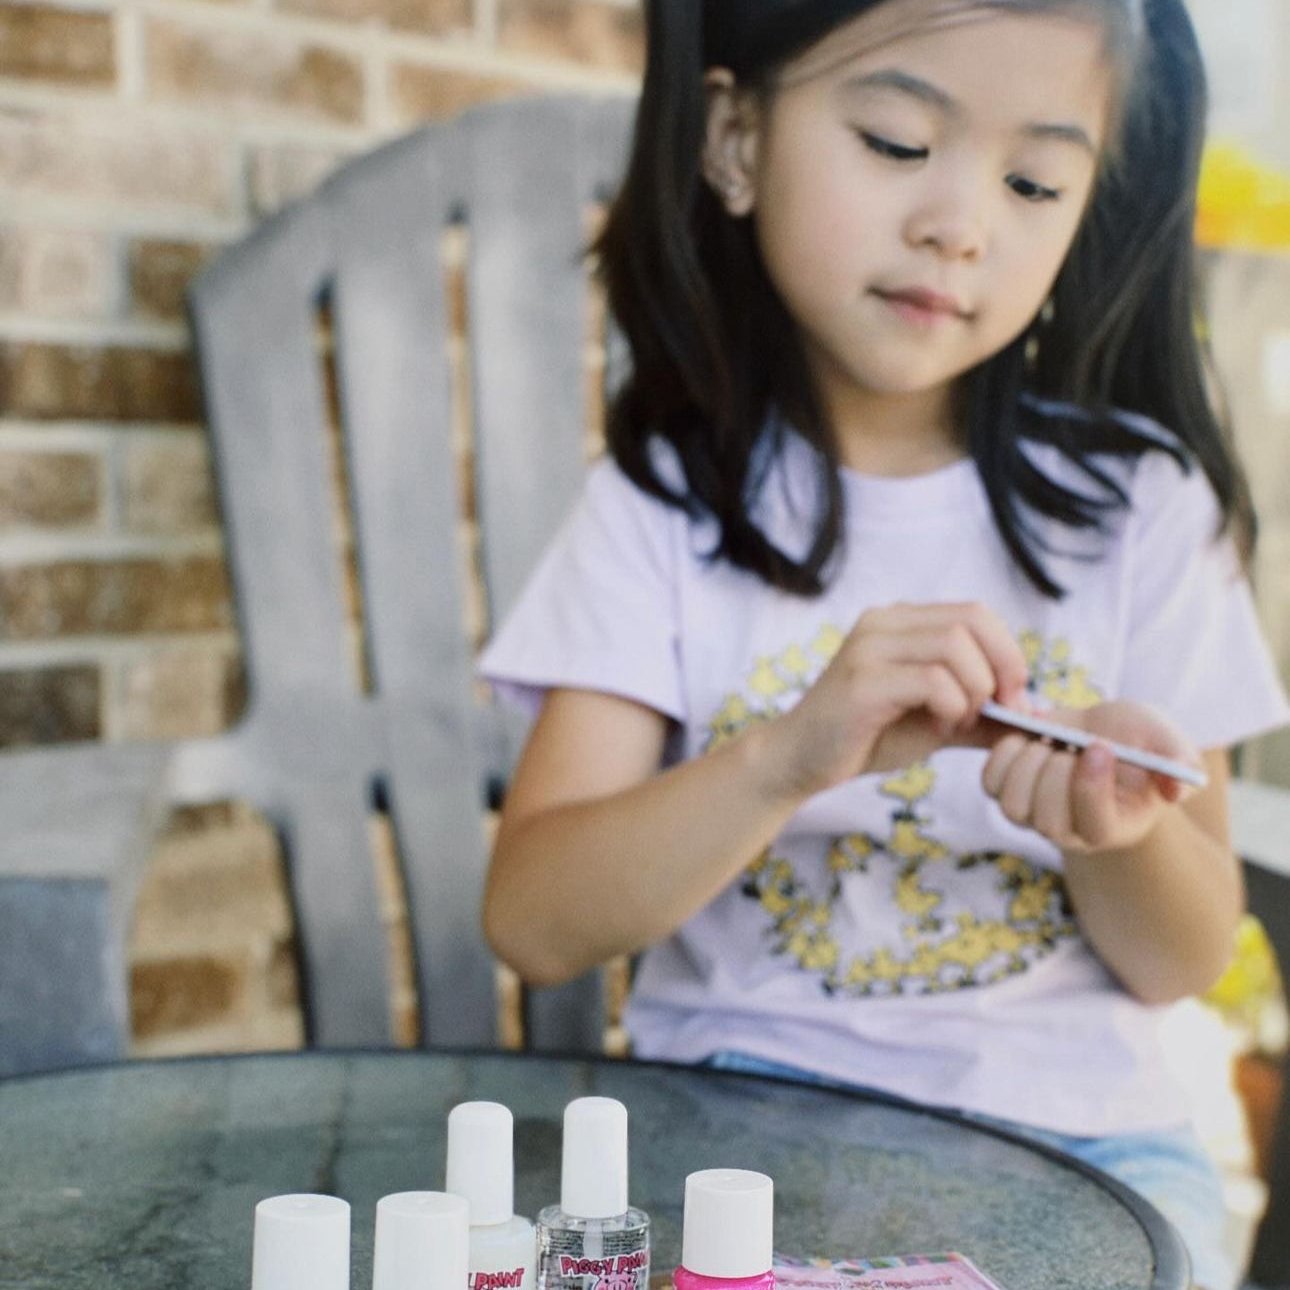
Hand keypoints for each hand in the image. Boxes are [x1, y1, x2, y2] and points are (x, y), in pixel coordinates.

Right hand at [767, 601, 1030, 798]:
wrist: (800, 760)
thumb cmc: (866, 737)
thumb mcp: (936, 720)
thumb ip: (981, 713)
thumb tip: (1035, 716)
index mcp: (900, 622)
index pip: (975, 612)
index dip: (1008, 652)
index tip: (1012, 697)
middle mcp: (883, 622)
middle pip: (972, 620)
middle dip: (1001, 668)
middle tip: (998, 709)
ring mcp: (869, 647)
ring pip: (955, 646)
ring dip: (973, 690)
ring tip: (956, 719)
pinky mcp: (862, 681)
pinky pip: (932, 681)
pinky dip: (951, 706)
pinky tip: (937, 726)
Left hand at [980, 700, 1202, 853]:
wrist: (1101, 730)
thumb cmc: (1138, 741)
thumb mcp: (1168, 742)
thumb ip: (1180, 763)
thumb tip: (1176, 791)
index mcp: (1113, 826)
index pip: (1095, 826)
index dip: (1092, 788)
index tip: (1100, 746)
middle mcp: (1070, 830)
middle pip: (1049, 822)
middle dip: (1057, 774)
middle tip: (1072, 743)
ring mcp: (1034, 812)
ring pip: (1014, 806)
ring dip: (1028, 765)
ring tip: (1049, 741)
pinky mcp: (1008, 789)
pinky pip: (989, 783)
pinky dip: (1002, 755)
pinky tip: (1027, 736)